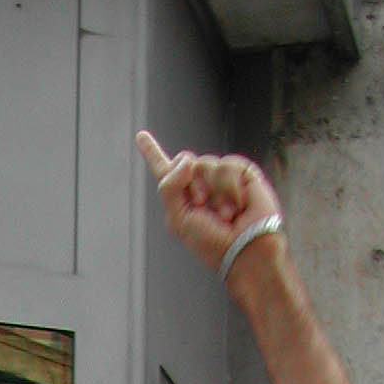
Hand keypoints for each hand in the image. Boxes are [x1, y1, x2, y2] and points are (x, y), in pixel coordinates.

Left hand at [137, 130, 282, 275]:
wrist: (244, 248)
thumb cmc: (211, 242)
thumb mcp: (178, 219)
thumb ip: (169, 187)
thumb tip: (188, 160)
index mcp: (180, 198)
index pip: (164, 170)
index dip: (152, 152)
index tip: (140, 135)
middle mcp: (200, 184)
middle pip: (184, 160)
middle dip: (190, 185)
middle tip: (202, 208)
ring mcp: (220, 177)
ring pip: (205, 163)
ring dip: (213, 191)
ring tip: (224, 214)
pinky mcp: (242, 173)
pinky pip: (228, 164)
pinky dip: (230, 188)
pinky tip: (238, 206)